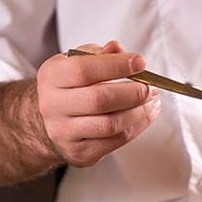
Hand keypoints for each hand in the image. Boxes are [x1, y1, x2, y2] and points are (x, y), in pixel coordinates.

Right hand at [36, 40, 160, 166]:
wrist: (49, 121)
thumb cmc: (69, 87)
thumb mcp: (76, 62)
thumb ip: (98, 54)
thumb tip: (118, 50)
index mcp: (52, 77)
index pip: (84, 70)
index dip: (116, 66)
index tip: (140, 62)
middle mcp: (53, 106)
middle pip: (99, 100)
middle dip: (133, 93)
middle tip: (150, 87)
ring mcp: (64, 132)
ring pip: (110, 124)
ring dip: (139, 112)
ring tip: (152, 100)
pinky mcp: (79, 152)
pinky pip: (116, 141)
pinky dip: (137, 127)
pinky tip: (145, 115)